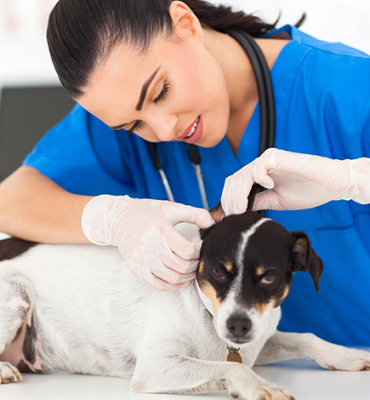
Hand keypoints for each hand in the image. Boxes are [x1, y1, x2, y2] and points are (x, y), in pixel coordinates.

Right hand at [82, 196, 213, 290]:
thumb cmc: (149, 212)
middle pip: (181, 266)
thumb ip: (196, 214)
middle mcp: (149, 246)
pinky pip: (158, 285)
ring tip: (191, 268)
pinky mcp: (136, 269)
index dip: (200, 251)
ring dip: (187, 276)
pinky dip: (173, 285)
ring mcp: (141, 259)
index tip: (201, 246)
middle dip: (195, 265)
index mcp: (160, 229)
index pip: (187, 250)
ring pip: (172, 278)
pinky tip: (180, 278)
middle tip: (199, 259)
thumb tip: (213, 223)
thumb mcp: (172, 208)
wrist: (119, 219)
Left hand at [222, 148, 369, 213]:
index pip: (234, 185)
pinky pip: (259, 166)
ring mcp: (268, 160)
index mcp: (258, 174)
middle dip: (230, 200)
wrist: (332, 184)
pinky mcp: (278, 158)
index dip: (227, 200)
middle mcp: (260, 165)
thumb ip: (257, 202)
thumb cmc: (307, 191)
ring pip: (242, 174)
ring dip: (238, 194)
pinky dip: (259, 178)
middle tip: (232, 216)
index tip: (225, 217)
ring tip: (242, 209)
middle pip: (234, 180)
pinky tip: (268, 187)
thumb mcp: (275, 201)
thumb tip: (238, 210)